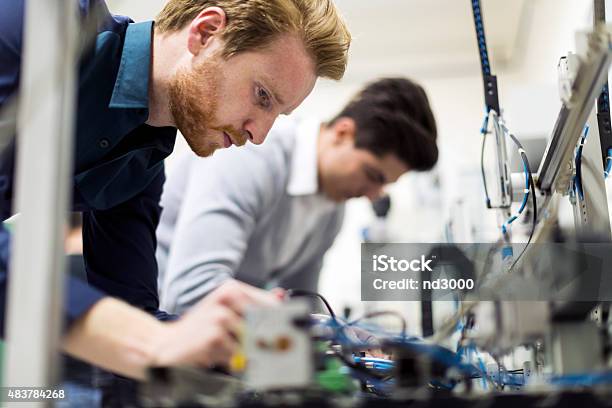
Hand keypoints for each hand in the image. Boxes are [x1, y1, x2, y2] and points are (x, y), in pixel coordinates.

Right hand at [153, 280, 279, 368]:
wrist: (166, 344)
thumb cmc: (198, 330)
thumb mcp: (225, 313)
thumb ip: (253, 307)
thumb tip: (281, 298)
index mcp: (231, 289)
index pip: (271, 304)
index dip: (282, 321)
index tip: (288, 333)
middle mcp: (227, 298)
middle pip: (266, 322)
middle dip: (265, 339)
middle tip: (262, 348)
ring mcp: (221, 316)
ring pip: (252, 341)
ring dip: (243, 351)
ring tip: (224, 349)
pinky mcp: (215, 335)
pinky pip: (237, 354)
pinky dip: (230, 360)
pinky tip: (215, 354)